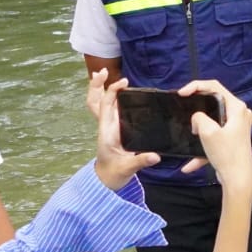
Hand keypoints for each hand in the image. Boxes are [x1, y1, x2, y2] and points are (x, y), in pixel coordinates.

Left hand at [88, 71, 161, 190]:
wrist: (107, 180)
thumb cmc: (115, 173)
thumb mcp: (128, 168)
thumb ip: (140, 161)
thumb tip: (156, 156)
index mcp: (107, 131)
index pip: (106, 106)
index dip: (112, 92)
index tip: (123, 82)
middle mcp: (106, 125)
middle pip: (95, 101)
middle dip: (96, 85)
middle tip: (103, 71)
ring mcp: (109, 126)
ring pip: (99, 103)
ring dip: (99, 88)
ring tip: (104, 73)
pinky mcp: (115, 128)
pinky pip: (109, 108)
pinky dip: (109, 96)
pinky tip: (118, 90)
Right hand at [177, 80, 251, 188]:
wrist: (238, 179)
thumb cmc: (226, 153)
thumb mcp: (207, 132)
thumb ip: (199, 118)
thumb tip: (198, 118)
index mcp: (237, 107)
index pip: (215, 86)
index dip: (196, 86)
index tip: (181, 94)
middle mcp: (240, 114)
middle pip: (213, 102)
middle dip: (197, 109)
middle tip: (185, 114)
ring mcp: (237, 127)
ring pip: (212, 122)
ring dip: (200, 131)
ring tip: (192, 136)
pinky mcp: (233, 139)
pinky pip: (214, 138)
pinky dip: (203, 149)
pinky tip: (190, 166)